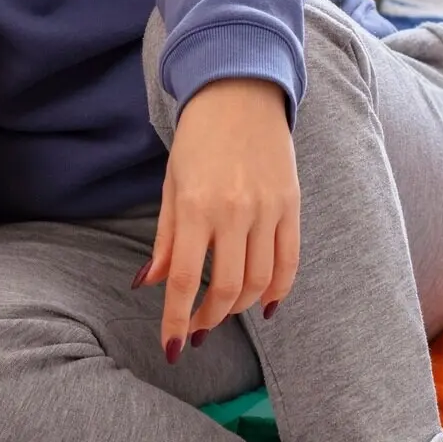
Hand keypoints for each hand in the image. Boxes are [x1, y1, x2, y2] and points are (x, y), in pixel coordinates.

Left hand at [139, 78, 300, 360]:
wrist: (240, 93)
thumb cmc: (197, 140)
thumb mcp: (171, 185)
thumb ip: (164, 239)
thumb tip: (150, 284)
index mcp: (195, 206)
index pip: (185, 278)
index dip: (177, 320)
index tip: (172, 348)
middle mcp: (234, 211)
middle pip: (227, 288)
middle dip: (209, 319)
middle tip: (196, 330)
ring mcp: (268, 209)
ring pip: (260, 282)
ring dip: (240, 308)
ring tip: (223, 312)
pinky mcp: (292, 205)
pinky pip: (290, 262)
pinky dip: (279, 291)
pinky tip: (265, 305)